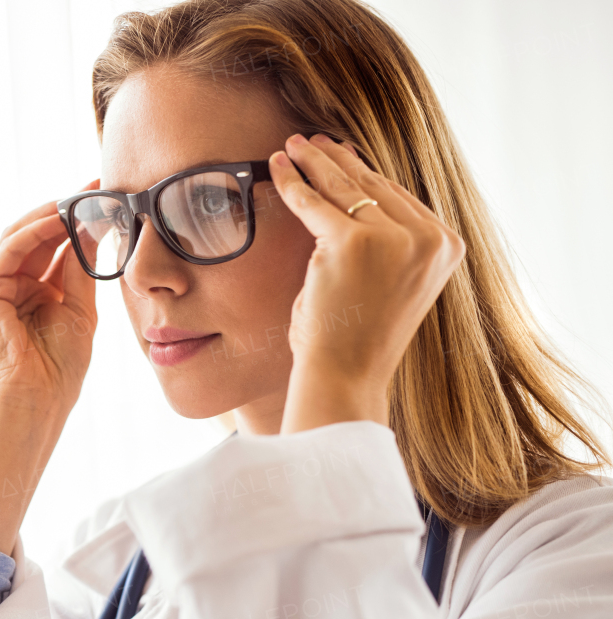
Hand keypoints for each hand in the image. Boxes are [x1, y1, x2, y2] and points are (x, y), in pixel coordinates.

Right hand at [0, 180, 99, 410]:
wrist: (36, 398)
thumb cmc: (59, 367)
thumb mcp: (79, 308)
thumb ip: (81, 268)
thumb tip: (93, 227)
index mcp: (36, 292)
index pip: (55, 246)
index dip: (78, 221)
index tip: (107, 199)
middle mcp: (13, 285)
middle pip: (37, 235)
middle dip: (66, 209)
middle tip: (96, 187)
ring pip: (21, 235)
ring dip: (51, 213)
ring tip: (81, 196)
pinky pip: (10, 249)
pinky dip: (35, 230)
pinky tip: (60, 217)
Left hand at [269, 133, 465, 432]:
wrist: (346, 374)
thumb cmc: (357, 336)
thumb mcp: (389, 281)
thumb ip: (388, 242)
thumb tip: (358, 196)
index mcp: (445, 247)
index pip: (398, 197)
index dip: (364, 172)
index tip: (341, 153)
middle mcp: (428, 238)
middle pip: (372, 184)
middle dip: (337, 160)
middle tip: (311, 141)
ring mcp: (394, 239)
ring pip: (344, 187)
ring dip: (313, 162)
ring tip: (291, 146)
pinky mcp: (353, 242)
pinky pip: (313, 203)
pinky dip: (291, 183)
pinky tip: (276, 167)